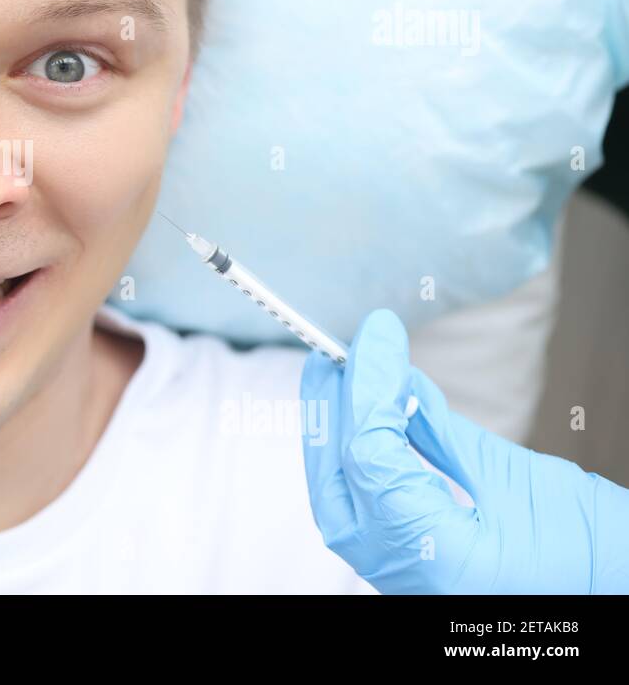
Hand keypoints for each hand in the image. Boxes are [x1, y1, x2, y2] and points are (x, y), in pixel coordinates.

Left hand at [300, 308, 628, 592]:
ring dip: (339, 431)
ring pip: (340, 496)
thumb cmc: (599, 557)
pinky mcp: (411, 568)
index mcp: (436, 558)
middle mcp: (407, 576)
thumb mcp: (522, 483)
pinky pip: (366, 509)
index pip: (369, 457)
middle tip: (337, 351)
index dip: (367, 386)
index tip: (375, 333)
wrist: (623, 601)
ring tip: (344, 372)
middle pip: (337, 479)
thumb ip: (445, 435)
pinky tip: (371, 416)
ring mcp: (404, 579)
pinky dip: (361, 458)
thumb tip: (400, 382)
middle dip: (333, 408)